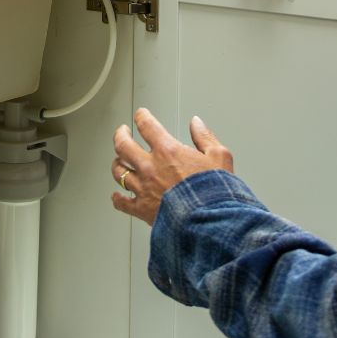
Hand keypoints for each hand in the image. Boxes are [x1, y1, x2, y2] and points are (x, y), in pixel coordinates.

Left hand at [111, 108, 232, 226]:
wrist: (207, 223)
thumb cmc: (214, 192)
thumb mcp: (219, 157)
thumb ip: (205, 137)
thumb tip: (196, 123)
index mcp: (167, 151)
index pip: (147, 125)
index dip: (141, 116)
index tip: (140, 114)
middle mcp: (150, 167)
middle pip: (123, 145)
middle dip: (120, 135)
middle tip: (122, 131)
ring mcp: (143, 188)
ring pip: (118, 172)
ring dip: (117, 163)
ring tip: (118, 160)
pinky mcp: (141, 210)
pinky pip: (122, 202)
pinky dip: (117, 198)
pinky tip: (117, 195)